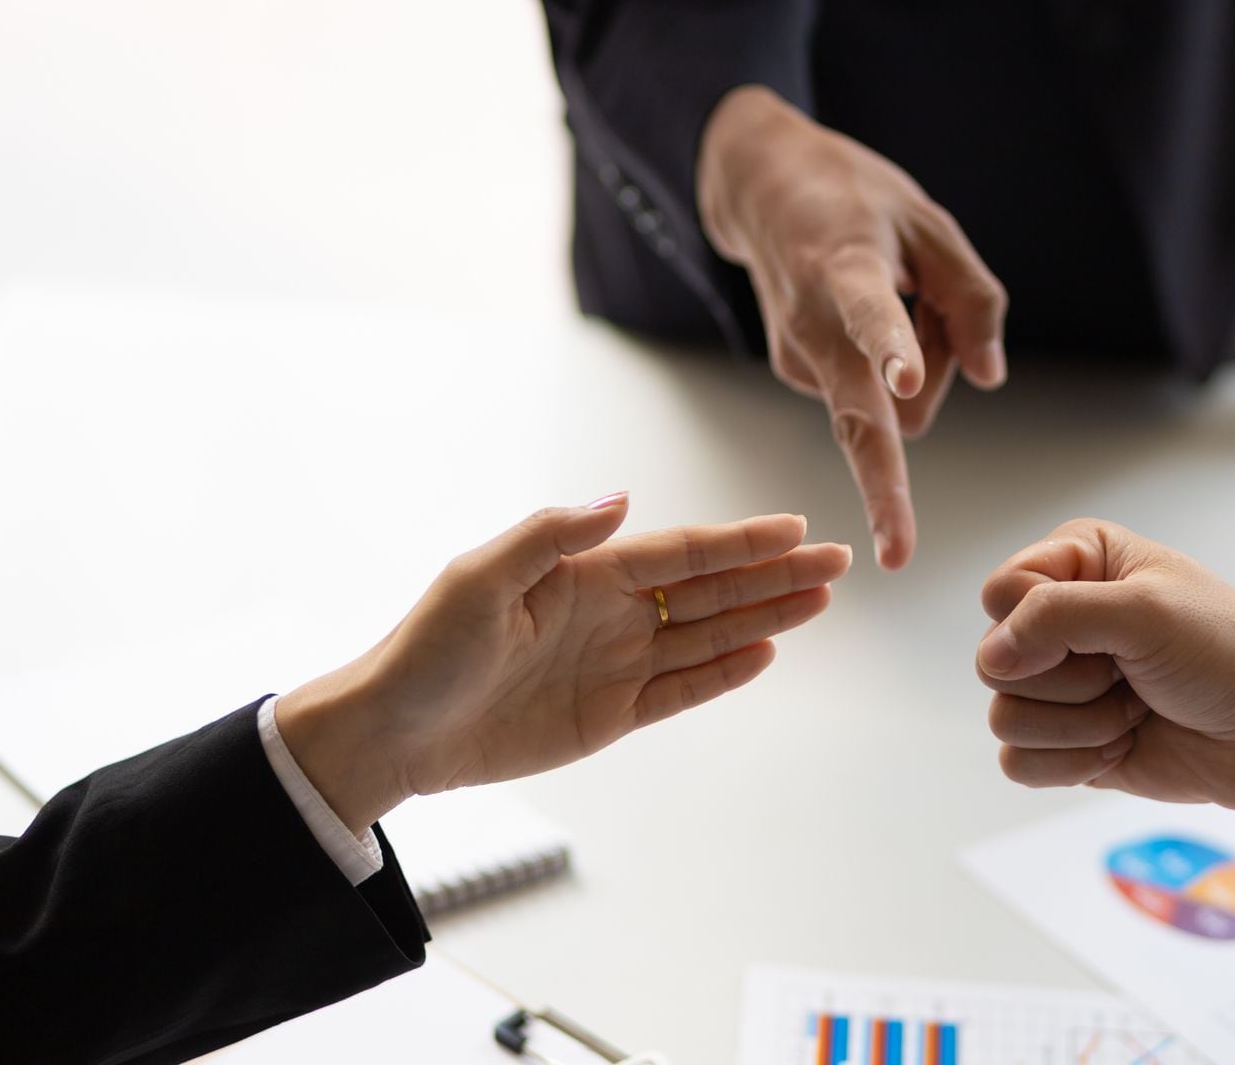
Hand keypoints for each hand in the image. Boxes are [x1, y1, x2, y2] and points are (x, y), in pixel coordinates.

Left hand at [275, 494, 850, 831]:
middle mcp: (611, 612)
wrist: (397, 734)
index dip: (741, 542)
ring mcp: (616, 663)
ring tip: (820, 601)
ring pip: (709, 634)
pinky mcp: (611, 715)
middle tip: (837, 561)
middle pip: (711, 589)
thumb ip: (552, 535)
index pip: (682, 552)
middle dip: (775, 574)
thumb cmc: (427, 649)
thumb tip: (623, 500)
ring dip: (766, 617)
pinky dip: (726, 672)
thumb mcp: (480, 579)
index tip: (795, 528)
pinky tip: (767, 652)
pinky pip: (683, 688)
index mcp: (585, 573)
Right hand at [697, 85, 1008, 569]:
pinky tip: (877, 315)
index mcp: (847, 267)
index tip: (903, 385)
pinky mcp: (796, 372)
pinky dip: (892, 367)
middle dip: (880, 486)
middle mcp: (814, 324)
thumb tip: (989, 378)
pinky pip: (875, 396)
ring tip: (901, 294)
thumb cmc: (856, 200)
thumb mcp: (930, 222)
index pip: (873, 312)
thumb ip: (971, 297)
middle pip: (856, 416)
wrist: (759, 186)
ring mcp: (799, 356)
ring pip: (891, 405)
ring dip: (920, 371)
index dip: (891, 349)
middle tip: (898, 553)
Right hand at [975, 519, 1234, 809]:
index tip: (1104, 629)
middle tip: (1130, 674)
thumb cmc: (1226, 652)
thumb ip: (1055, 615)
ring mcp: (1059, 686)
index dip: (1038, 622)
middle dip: (1070, 680)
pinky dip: (1074, 763)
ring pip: (1005, 717)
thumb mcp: (1145, 610)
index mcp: (1075, 564)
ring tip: (1134, 710)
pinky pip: (1018, 763)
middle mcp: (1058, 621)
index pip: (1000, 594)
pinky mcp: (1064, 742)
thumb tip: (993, 657)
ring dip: (1080, 725)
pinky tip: (1121, 746)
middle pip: (994, 661)